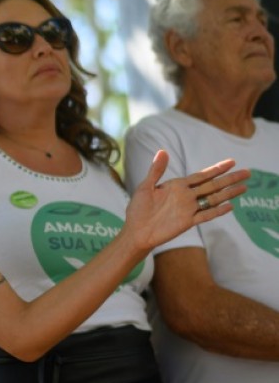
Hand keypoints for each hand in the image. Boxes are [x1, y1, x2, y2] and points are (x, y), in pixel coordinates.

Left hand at [124, 150, 248, 251]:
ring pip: (213, 199)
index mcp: (177, 186)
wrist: (135, 231)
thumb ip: (156, 170)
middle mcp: (186, 196)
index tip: (231, 162)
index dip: (216, 169)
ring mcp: (188, 209)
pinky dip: (217, 211)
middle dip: (229, 179)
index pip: (201, 176)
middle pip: (212, 185)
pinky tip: (230, 206)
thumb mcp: (145, 186)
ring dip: (228, 193)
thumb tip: (163, 151)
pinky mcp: (187, 222)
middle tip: (247, 172)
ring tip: (244, 187)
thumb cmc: (138, 209)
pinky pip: (205, 215)